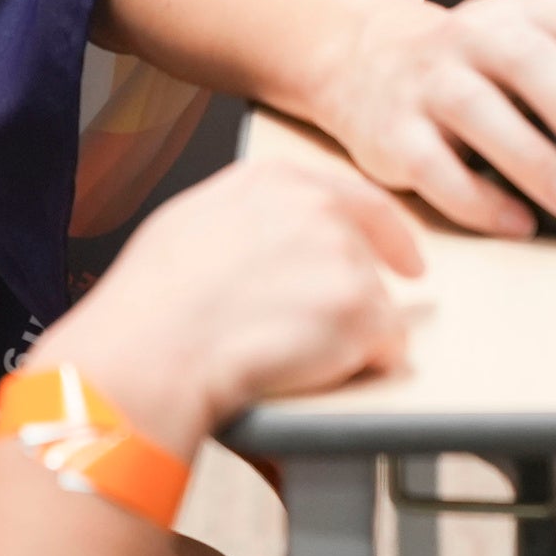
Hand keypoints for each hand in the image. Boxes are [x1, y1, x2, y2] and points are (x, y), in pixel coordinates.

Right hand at [23, 162, 425, 452]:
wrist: (155, 350)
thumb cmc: (152, 301)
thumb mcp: (191, 224)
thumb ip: (243, 220)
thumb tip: (259, 242)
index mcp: (276, 181)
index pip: (353, 198)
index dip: (381, 233)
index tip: (402, 258)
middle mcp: (319, 208)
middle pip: (368, 251)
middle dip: (364, 290)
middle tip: (357, 324)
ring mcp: (346, 258)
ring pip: (376, 305)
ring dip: (351, 335)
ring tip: (295, 358)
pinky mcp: (363, 312)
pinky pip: (386, 348)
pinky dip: (362, 368)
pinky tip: (318, 375)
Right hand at [306, 0, 555, 240]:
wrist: (359, 51)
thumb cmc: (470, 60)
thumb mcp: (539, 49)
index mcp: (532, 9)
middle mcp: (479, 34)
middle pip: (538, 64)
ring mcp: (431, 79)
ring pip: (482, 113)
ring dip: (535, 161)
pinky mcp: (393, 130)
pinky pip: (435, 168)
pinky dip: (478, 200)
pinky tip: (516, 222)